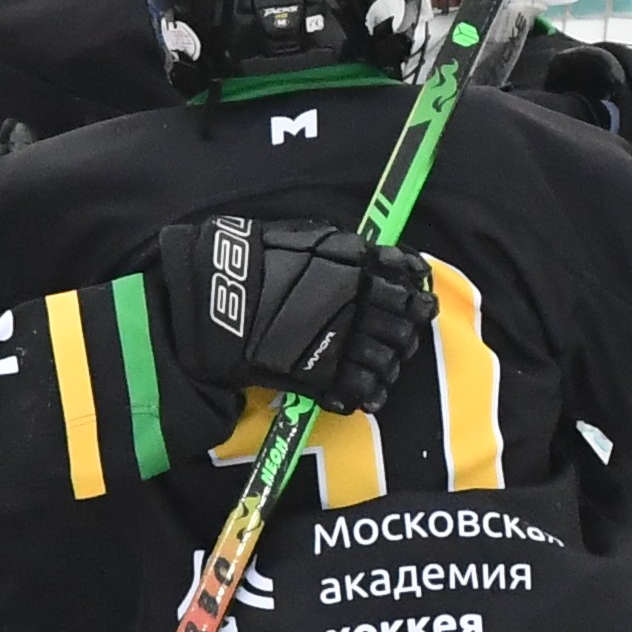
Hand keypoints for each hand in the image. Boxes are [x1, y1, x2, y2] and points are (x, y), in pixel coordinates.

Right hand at [151, 215, 434, 416]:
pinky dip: (368, 394)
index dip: (418, 294)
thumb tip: (382, 256)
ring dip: (388, 365)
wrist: (212, 298)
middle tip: (397, 338)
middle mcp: (354, 303)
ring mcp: (338, 342)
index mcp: (354, 266)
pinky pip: (359, 392)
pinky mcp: (319, 376)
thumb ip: (347, 249)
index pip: (408, 281)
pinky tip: (366, 392)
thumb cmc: (252, 259)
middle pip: (404, 325)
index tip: (419, 302)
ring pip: (387, 360)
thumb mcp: (306, 237)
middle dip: (405, 334)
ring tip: (379, 366)